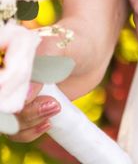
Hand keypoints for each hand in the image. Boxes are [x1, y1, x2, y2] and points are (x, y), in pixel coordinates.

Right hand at [9, 15, 98, 142]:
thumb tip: (25, 96)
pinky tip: (47, 123)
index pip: (2, 87)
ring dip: (28, 124)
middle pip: (3, 109)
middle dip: (24, 113)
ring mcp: (18, 95)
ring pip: (8, 123)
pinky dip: (29, 132)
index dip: (9, 99)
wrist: (94, 50)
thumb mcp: (58, 46)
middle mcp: (9, 80)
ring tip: (56, 109)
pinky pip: (19, 129)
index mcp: (8, 61)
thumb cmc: (75, 41)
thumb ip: (41, 65)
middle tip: (54, 104)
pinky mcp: (31, 108)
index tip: (33, 96)